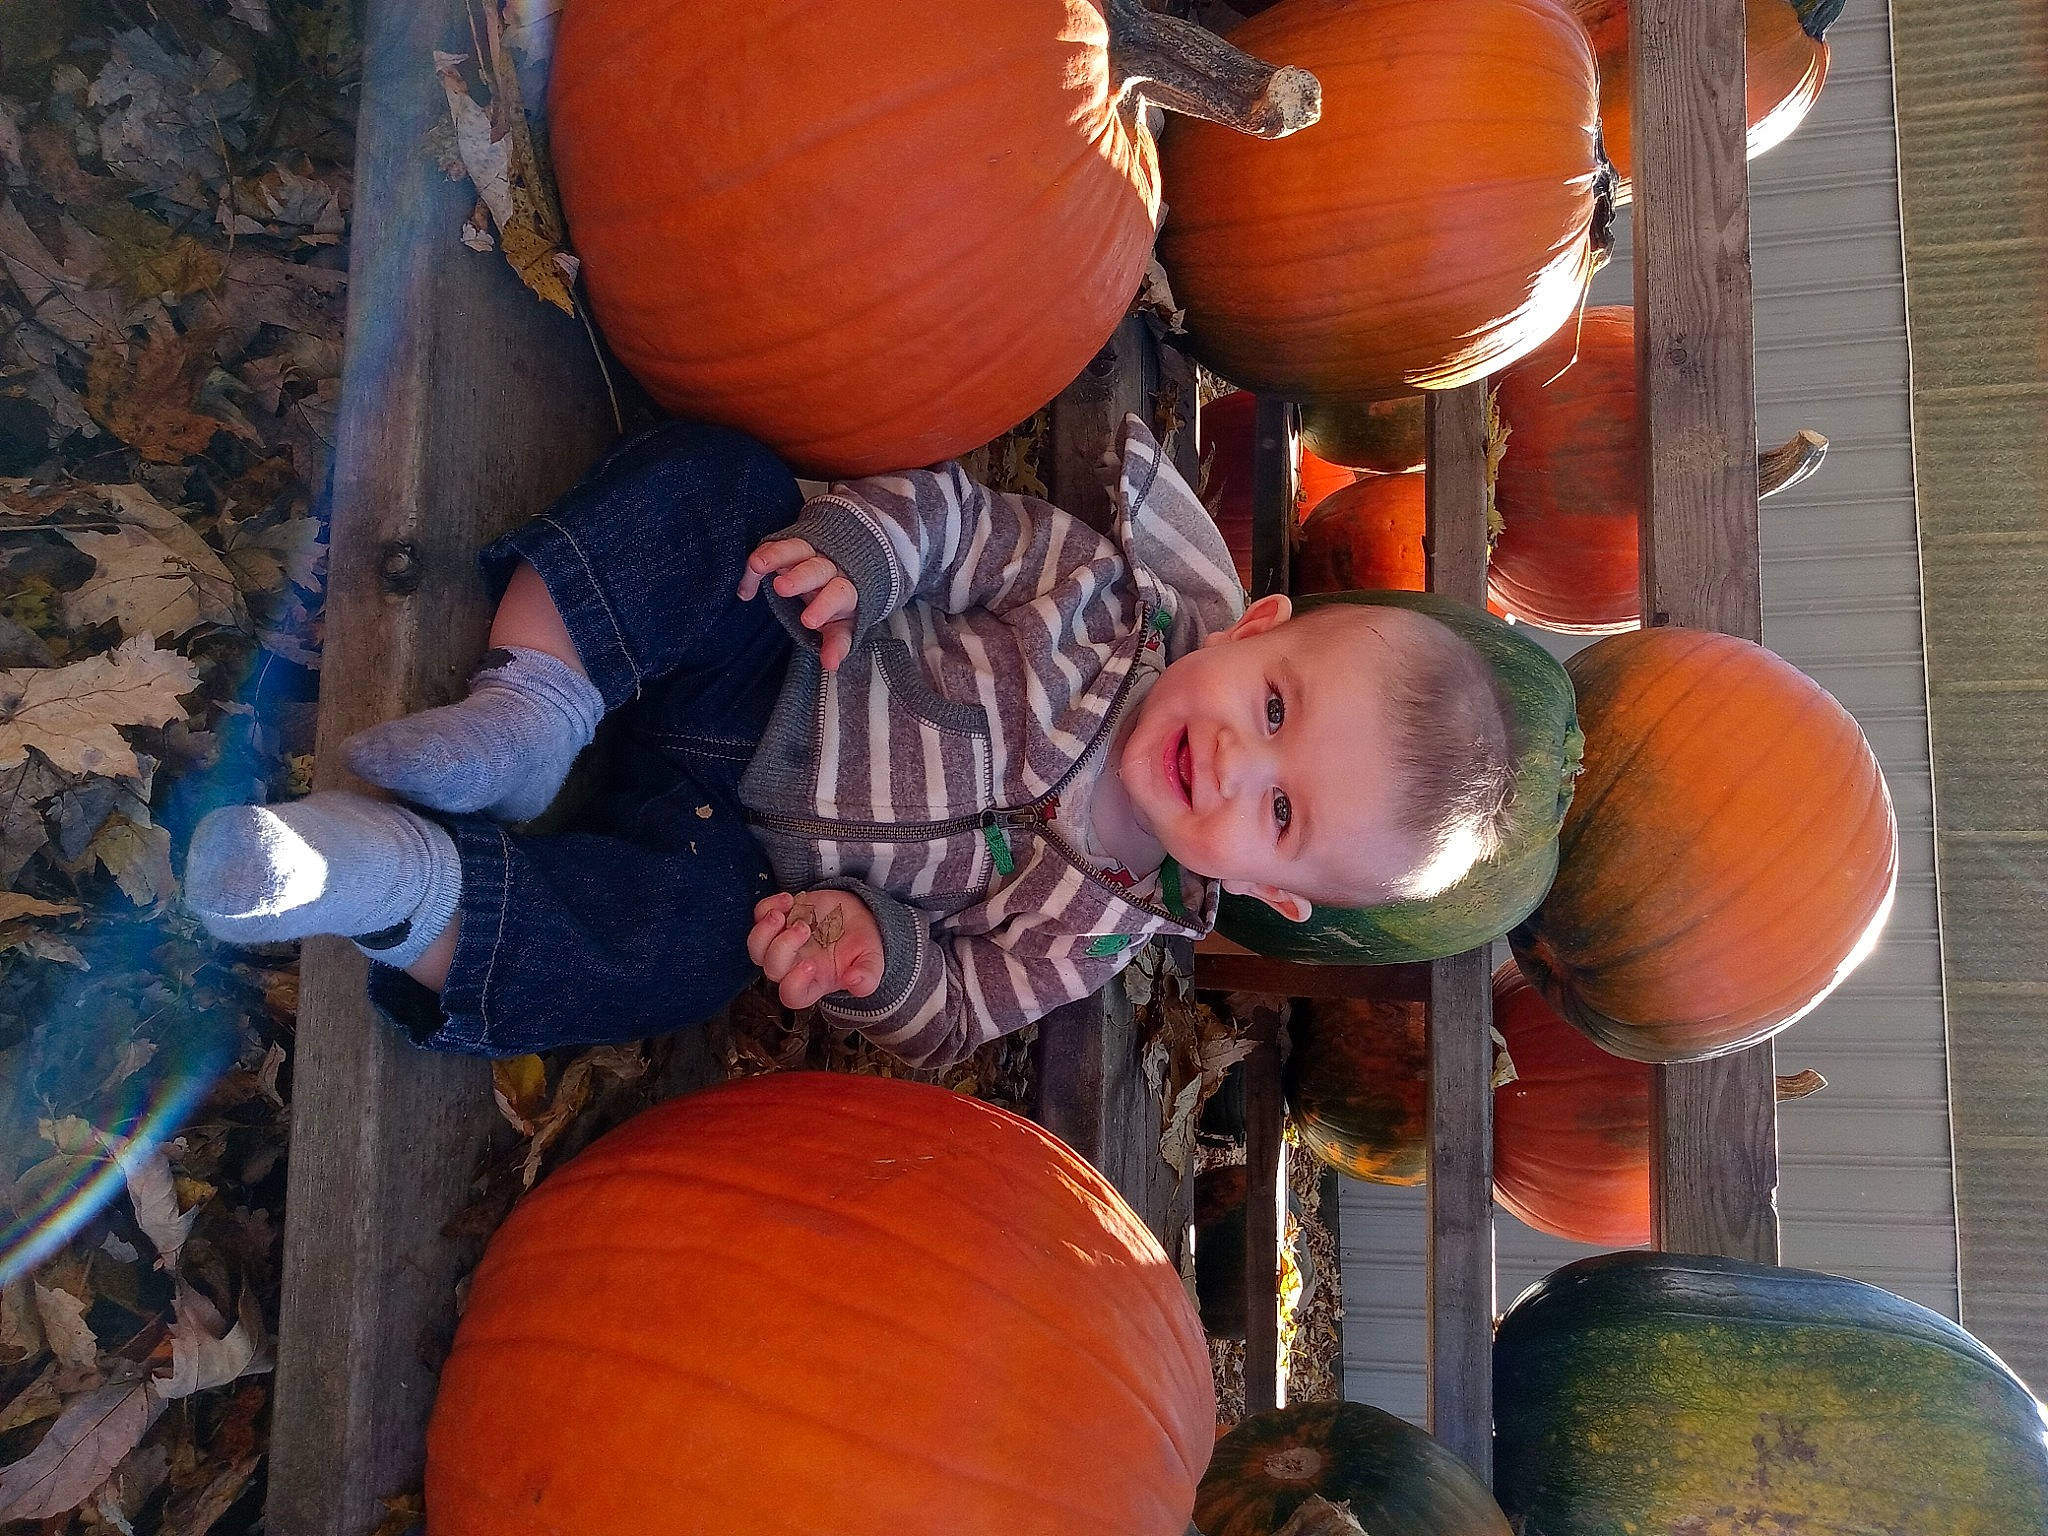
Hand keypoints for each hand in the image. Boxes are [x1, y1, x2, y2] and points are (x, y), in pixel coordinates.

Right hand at [738, 536, 856, 669]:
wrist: (846, 568)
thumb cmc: (840, 604)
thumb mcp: (842, 625)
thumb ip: (837, 644)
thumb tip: (831, 665)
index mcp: (845, 591)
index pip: (839, 596)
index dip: (824, 607)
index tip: (808, 621)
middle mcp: (829, 569)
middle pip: (817, 570)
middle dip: (800, 578)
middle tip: (782, 587)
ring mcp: (810, 554)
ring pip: (796, 550)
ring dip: (777, 557)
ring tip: (757, 565)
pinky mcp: (792, 545)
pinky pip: (776, 545)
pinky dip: (763, 555)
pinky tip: (753, 567)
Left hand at [747, 889, 884, 1009]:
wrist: (859, 915)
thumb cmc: (862, 944)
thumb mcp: (873, 961)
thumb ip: (867, 977)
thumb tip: (855, 983)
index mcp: (814, 983)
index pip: (792, 995)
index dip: (794, 983)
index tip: (811, 964)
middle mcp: (793, 966)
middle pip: (771, 968)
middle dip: (783, 947)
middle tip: (804, 928)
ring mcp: (783, 943)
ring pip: (756, 947)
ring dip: (764, 930)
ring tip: (783, 914)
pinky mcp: (779, 920)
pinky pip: (758, 917)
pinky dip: (768, 906)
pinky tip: (789, 900)